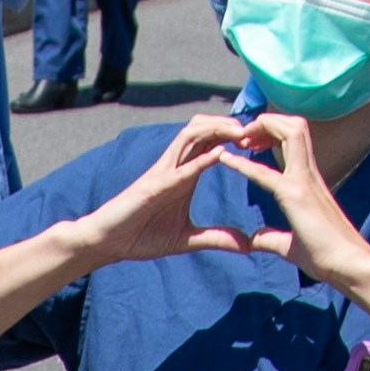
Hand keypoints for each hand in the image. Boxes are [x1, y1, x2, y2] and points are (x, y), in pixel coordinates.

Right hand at [44, 113, 255, 277]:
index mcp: (185, 175)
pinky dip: (200, 160)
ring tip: (242, 133)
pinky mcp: (152, 186)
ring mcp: (163, 173)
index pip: (213, 143)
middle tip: (257, 131)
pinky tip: (220, 155)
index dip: (236, 135)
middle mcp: (175, 167)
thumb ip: (216, 238)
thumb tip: (247, 246)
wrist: (108, 243)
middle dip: (231, 124)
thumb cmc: (140, 236)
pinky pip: (180, 168)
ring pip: (191, 136)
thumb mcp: (187, 240)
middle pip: (204, 129)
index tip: (261, 140)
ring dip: (218, 131)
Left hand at [200, 109, 369, 291]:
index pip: (291, 142)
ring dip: (262, 128)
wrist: (349, 265)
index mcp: (308, 181)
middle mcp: (308, 174)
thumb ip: (271, 238)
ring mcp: (304, 182)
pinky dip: (244, 164)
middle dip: (267, 121)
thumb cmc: (326, 255)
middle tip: (242, 134)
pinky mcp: (297, 196)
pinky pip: (267, 172)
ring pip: (289, 133)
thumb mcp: (290, 244)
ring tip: (238, 137)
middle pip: (293, 127)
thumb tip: (254, 238)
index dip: (270, 134)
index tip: (248, 140)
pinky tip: (224, 159)